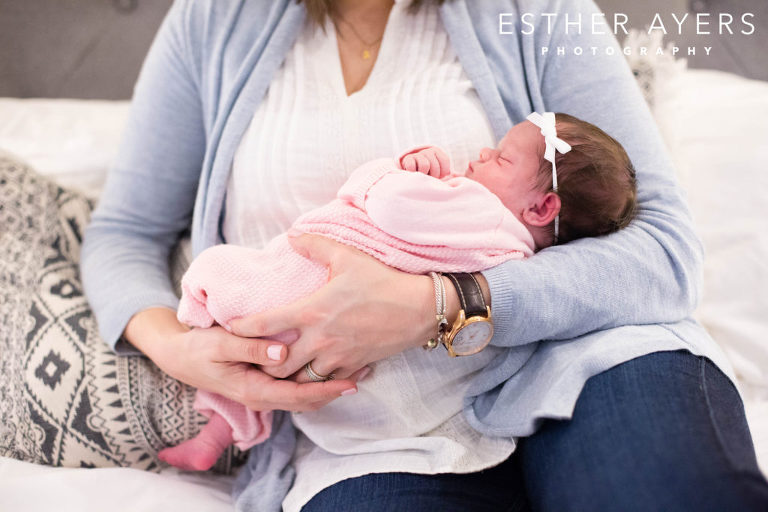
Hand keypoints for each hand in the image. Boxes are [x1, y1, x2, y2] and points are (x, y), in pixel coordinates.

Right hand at [125, 308, 358, 411]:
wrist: (179, 356)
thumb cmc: (199, 347)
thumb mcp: (221, 343)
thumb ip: (251, 346)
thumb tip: (282, 352)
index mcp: (254, 390)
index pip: (299, 397)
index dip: (328, 390)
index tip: (352, 381)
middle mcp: (263, 396)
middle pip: (308, 400)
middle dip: (337, 389)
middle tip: (366, 372)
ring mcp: (264, 391)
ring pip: (304, 395)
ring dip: (329, 384)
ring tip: (358, 368)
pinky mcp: (265, 382)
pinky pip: (295, 386)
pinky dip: (316, 379)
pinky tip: (331, 364)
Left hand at [230, 234, 436, 380]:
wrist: (420, 309)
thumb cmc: (383, 280)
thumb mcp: (348, 256)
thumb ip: (316, 245)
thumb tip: (293, 234)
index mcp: (312, 311)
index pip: (264, 325)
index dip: (242, 328)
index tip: (230, 328)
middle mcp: (320, 339)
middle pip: (275, 364)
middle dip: (260, 363)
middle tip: (251, 357)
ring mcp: (337, 357)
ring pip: (298, 380)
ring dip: (285, 377)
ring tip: (276, 370)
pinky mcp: (353, 367)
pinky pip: (325, 383)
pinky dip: (313, 382)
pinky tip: (309, 374)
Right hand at [400, 146, 451, 177]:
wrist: (412, 174)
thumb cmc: (429, 174)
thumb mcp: (441, 171)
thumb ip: (449, 172)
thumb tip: (457, 174)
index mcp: (437, 151)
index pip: (445, 160)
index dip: (444, 172)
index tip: (440, 176)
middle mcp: (427, 151)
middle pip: (435, 165)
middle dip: (434, 175)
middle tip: (431, 178)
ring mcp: (417, 154)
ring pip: (424, 165)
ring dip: (424, 174)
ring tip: (423, 176)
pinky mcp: (407, 159)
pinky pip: (412, 166)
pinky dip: (413, 172)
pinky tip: (414, 174)